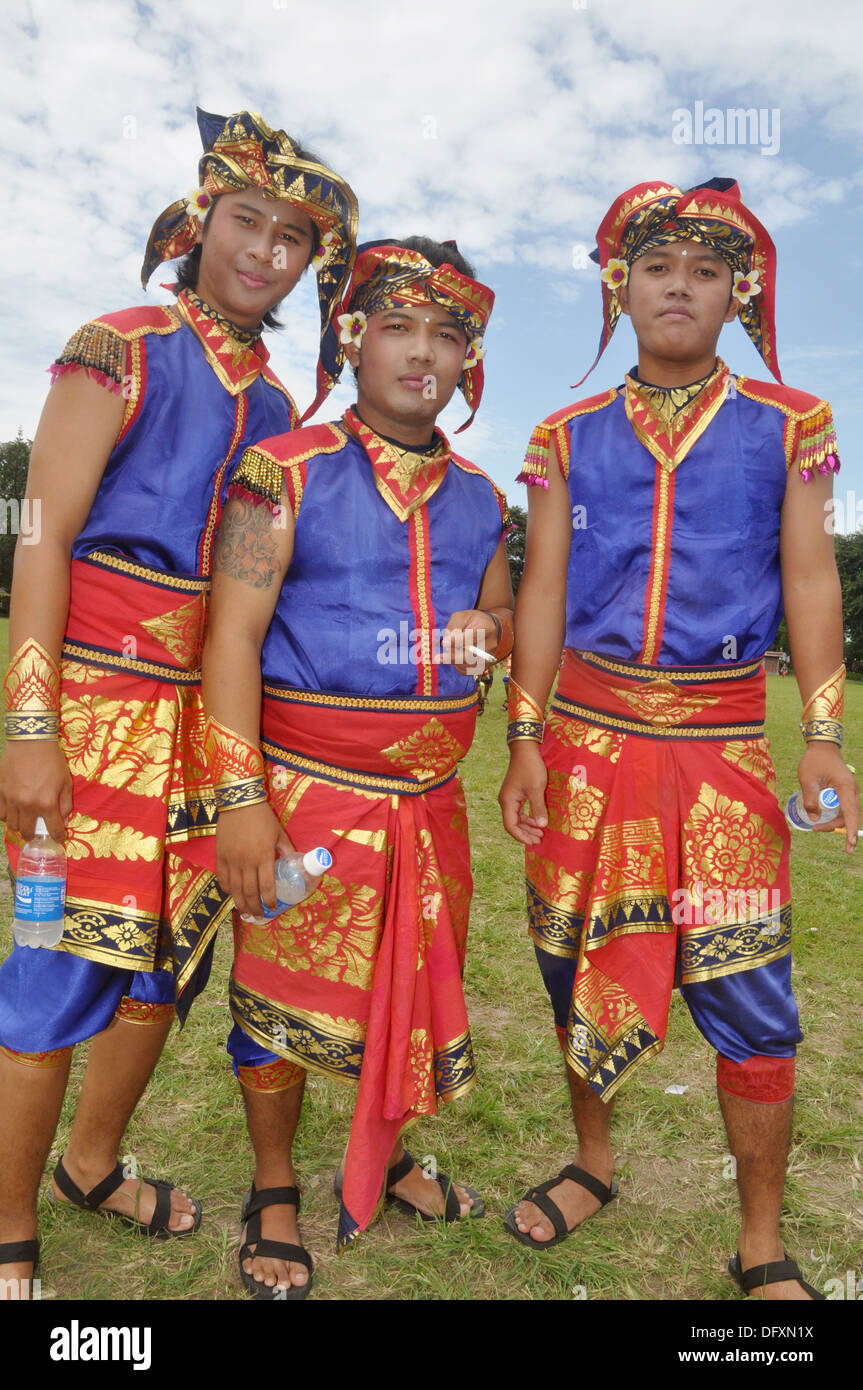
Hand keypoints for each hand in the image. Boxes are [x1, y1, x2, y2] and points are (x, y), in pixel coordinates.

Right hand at [0, 741, 72, 841]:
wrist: (30, 741)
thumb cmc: (51, 759)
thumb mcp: (66, 781)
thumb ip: (65, 803)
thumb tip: (62, 818)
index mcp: (46, 803)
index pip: (54, 829)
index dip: (58, 836)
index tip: (59, 838)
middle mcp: (27, 805)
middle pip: (27, 832)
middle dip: (34, 835)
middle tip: (37, 832)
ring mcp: (11, 799)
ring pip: (12, 825)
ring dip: (20, 826)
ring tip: (24, 820)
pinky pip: (0, 813)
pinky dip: (6, 816)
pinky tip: (12, 811)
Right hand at [215, 800, 294, 917]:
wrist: (240, 803)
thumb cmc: (262, 817)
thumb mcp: (279, 833)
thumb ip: (286, 849)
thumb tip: (294, 862)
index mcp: (263, 857)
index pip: (266, 887)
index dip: (270, 900)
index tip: (273, 907)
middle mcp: (246, 862)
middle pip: (249, 893)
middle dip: (254, 908)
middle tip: (259, 915)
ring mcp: (231, 860)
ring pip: (234, 889)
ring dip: (240, 903)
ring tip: (245, 912)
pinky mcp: (220, 856)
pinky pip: (222, 878)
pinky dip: (227, 889)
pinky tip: (232, 894)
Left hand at [440, 609, 497, 676]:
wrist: (489, 628)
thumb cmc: (472, 621)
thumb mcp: (462, 617)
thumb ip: (453, 627)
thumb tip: (445, 642)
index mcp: (486, 628)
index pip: (472, 637)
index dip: (457, 641)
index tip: (444, 643)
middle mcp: (490, 644)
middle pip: (472, 656)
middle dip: (453, 658)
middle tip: (437, 658)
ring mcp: (488, 657)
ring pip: (469, 666)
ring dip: (454, 662)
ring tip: (443, 657)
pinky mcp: (484, 666)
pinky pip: (468, 671)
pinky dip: (458, 667)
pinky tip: (453, 659)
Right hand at [498, 741, 548, 845]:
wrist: (525, 749)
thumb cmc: (530, 767)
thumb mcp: (537, 788)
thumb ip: (538, 808)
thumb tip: (542, 826)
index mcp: (508, 801)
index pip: (511, 826)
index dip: (522, 836)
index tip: (534, 842)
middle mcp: (506, 801)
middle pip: (513, 824)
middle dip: (526, 833)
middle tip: (540, 839)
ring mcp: (511, 797)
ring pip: (517, 818)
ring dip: (528, 826)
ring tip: (541, 832)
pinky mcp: (516, 793)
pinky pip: (520, 810)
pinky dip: (528, 817)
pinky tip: (538, 820)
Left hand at [797, 742, 858, 853]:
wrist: (822, 747)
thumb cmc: (814, 761)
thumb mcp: (807, 779)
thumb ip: (810, 799)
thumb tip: (815, 819)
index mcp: (846, 788)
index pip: (851, 814)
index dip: (850, 831)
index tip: (849, 845)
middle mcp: (852, 790)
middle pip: (849, 816)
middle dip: (836, 827)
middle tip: (815, 829)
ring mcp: (850, 791)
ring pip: (847, 813)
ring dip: (835, 822)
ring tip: (816, 825)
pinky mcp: (846, 791)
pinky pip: (844, 807)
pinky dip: (835, 814)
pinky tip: (823, 818)